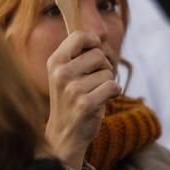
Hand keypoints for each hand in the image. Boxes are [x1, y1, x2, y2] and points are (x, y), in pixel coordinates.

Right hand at [44, 31, 120, 168]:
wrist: (64, 134)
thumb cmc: (69, 99)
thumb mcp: (64, 73)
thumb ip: (76, 54)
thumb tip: (100, 35)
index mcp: (54, 62)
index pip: (79, 36)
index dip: (93, 41)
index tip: (95, 49)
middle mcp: (61, 73)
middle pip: (98, 55)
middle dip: (102, 67)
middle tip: (93, 81)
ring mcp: (73, 89)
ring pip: (108, 73)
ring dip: (106, 83)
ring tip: (93, 94)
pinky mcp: (86, 104)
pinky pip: (113, 87)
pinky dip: (114, 93)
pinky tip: (103, 100)